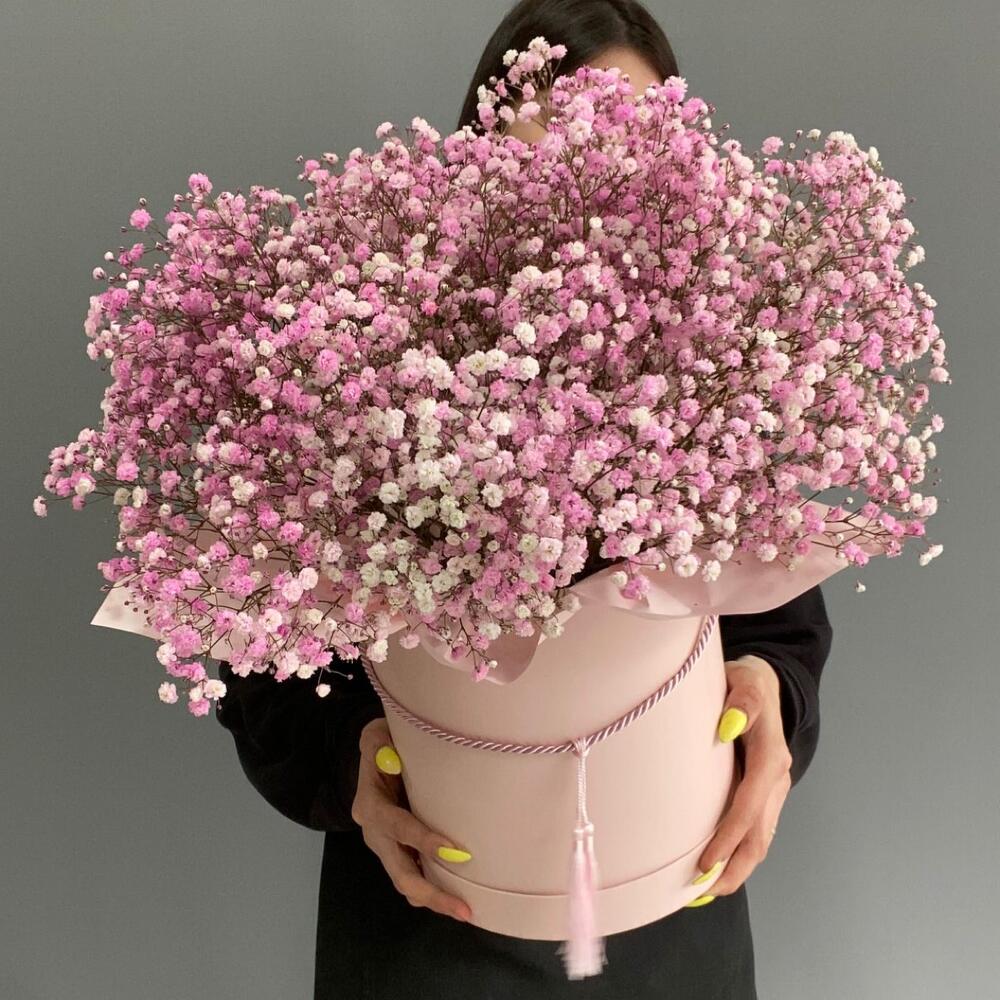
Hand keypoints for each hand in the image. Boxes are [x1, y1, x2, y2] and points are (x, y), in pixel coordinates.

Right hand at [351, 717, 473, 922]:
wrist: (372, 755)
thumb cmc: (383, 743)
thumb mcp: (378, 735)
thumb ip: (381, 745)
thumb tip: (393, 759)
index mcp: (370, 803)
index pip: (397, 826)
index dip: (423, 840)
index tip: (455, 851)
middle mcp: (373, 832)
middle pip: (399, 872)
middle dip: (431, 892)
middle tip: (463, 908)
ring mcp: (384, 846)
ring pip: (405, 881)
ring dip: (434, 898)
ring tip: (465, 911)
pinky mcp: (396, 850)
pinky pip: (412, 876)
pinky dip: (431, 889)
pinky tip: (456, 897)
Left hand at [689, 655, 792, 903]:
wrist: (765, 680)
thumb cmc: (745, 681)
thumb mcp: (743, 681)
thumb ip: (741, 701)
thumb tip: (729, 724)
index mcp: (772, 755)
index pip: (749, 806)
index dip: (727, 837)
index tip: (704, 862)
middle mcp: (778, 778)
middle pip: (760, 835)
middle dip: (733, 867)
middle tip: (701, 892)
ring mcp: (774, 789)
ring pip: (760, 838)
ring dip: (736, 867)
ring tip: (705, 891)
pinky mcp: (765, 793)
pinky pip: (755, 830)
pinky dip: (738, 853)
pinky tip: (717, 866)